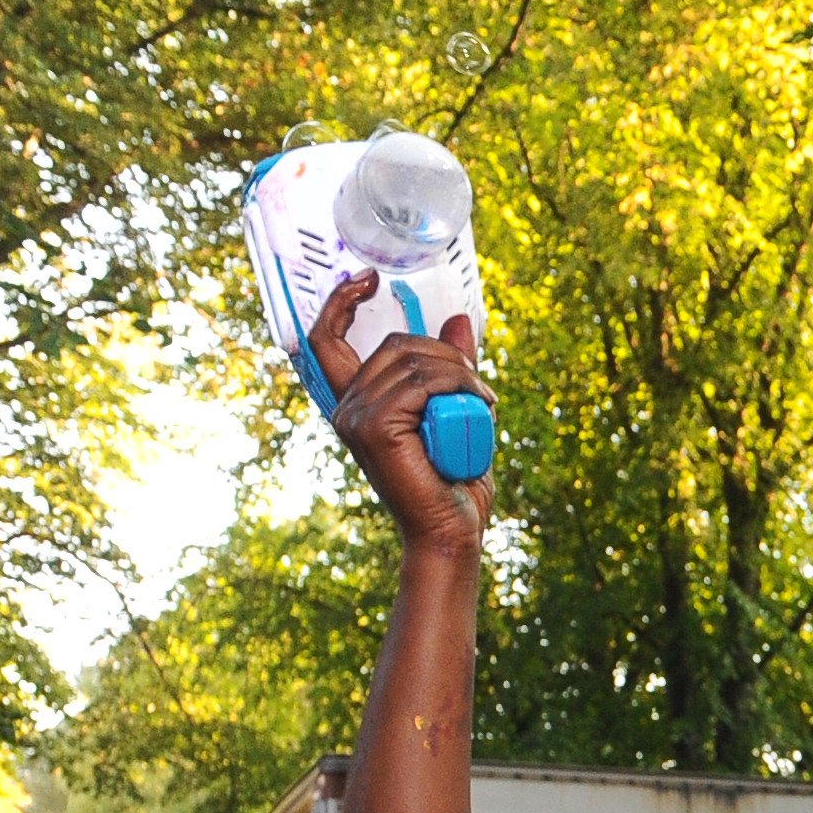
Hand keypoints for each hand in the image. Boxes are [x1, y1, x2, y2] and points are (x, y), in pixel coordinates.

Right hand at [312, 270, 493, 557]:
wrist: (452, 534)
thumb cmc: (453, 482)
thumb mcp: (456, 411)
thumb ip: (451, 368)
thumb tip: (459, 319)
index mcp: (356, 402)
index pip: (327, 338)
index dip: (341, 301)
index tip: (369, 278)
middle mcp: (347, 406)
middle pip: (395, 343)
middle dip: (445, 353)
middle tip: (479, 385)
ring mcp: (357, 416)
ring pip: (412, 359)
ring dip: (460, 372)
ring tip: (485, 401)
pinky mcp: (375, 426)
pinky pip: (422, 381)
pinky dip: (459, 385)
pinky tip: (481, 404)